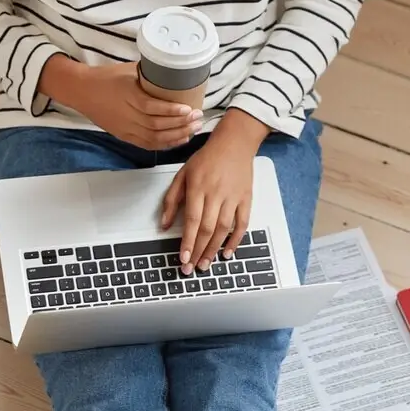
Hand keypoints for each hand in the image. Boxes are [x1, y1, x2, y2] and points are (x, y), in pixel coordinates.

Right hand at [40, 57, 201, 149]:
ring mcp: (125, 128)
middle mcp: (126, 115)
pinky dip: (165, 144)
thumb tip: (176, 69)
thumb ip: (150, 73)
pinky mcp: (124, 135)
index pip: (151, 107)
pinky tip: (180, 140)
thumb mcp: (128, 70)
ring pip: (154, 137)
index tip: (189, 109)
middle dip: (180, 124)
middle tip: (198, 118)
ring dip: (176, 135)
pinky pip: (146, 144)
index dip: (171, 111)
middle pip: (156, 125)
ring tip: (194, 129)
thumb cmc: (106, 76)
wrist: (82, 91)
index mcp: (127, 95)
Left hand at [161, 109, 270, 272]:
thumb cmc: (207, 158)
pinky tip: (227, 252)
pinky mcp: (246, 198)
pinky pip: (242, 223)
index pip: (192, 220)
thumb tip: (163, 223)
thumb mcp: (182, 174)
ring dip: (214, 249)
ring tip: (206, 264)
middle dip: (198, 251)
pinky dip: (236, 240)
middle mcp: (216, 193)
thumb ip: (171, 199)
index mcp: (198, 187)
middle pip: (207, 228)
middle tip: (191, 268)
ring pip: (224, 229)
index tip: (182, 257)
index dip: (187, 241)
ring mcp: (233, 197)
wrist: (235, 142)